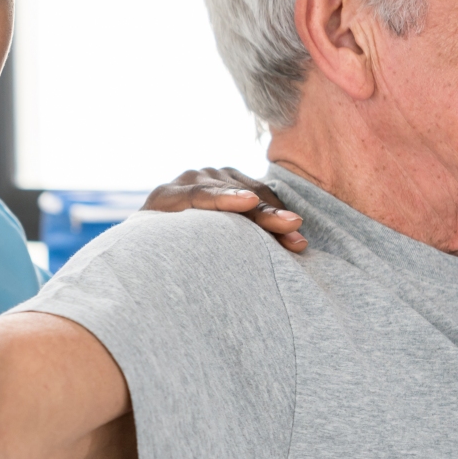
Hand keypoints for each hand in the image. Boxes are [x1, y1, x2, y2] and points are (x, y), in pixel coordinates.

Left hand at [141, 167, 306, 251]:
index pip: (197, 194)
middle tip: (292, 226)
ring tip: (298, 242)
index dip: (223, 198)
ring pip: (252, 192)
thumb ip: (180, 255)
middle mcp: (189, 180)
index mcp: (166, 198)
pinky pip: (260, 191)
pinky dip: (276, 211)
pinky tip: (291, 231)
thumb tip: (201, 282)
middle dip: (264, 213)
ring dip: (277, 217)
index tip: (249, 201)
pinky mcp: (231, 178)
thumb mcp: (162, 256)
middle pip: (232, 194)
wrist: (158, 233)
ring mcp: (211, 176)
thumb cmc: (159, 253)